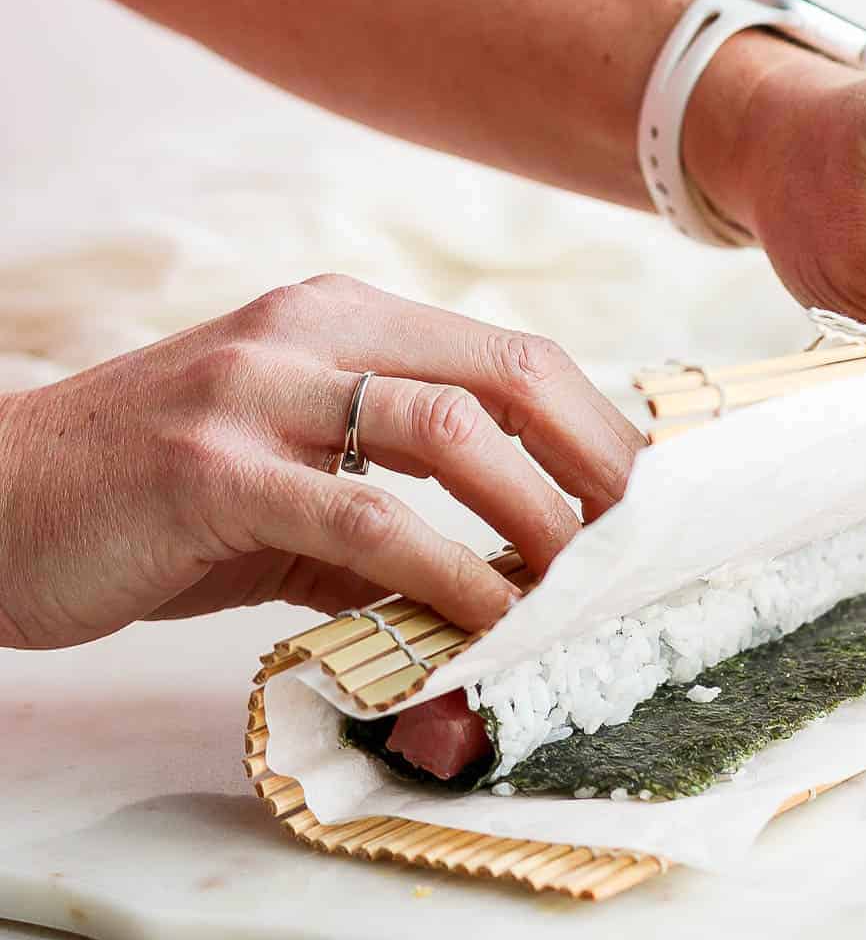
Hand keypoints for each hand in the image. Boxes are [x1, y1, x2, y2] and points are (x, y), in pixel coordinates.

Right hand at [0, 276, 643, 650]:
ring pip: (447, 431)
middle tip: (645, 550)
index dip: (593, 429)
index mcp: (335, 319)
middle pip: (503, 373)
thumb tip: (501, 580)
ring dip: (538, 516)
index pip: (504, 356)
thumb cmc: (145, 502)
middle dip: (596, 464)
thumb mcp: (282, 483)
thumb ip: (382, 513)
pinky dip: (447, 571)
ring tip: (584, 589)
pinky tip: (487, 620)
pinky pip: (363, 514)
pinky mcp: (209, 468)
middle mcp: (306, 331)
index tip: (645, 509)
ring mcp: (255, 390)